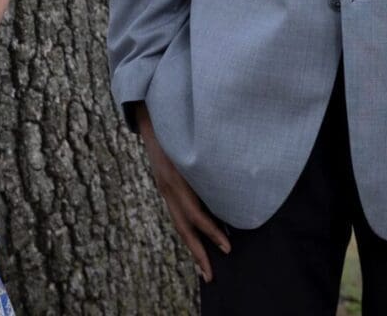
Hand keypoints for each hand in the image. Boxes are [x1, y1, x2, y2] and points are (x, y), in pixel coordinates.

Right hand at [133, 102, 230, 281]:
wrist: (150, 111)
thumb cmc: (178, 120)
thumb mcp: (194, 137)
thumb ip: (211, 155)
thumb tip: (236, 173)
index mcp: (176, 178)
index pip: (195, 214)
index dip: (212, 231)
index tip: (228, 247)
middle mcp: (167, 186)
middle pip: (184, 227)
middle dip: (199, 252)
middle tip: (211, 275)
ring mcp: (163, 187)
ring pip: (178, 223)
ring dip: (192, 247)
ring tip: (204, 268)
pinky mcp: (165, 186)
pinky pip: (176, 214)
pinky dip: (187, 230)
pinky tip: (196, 241)